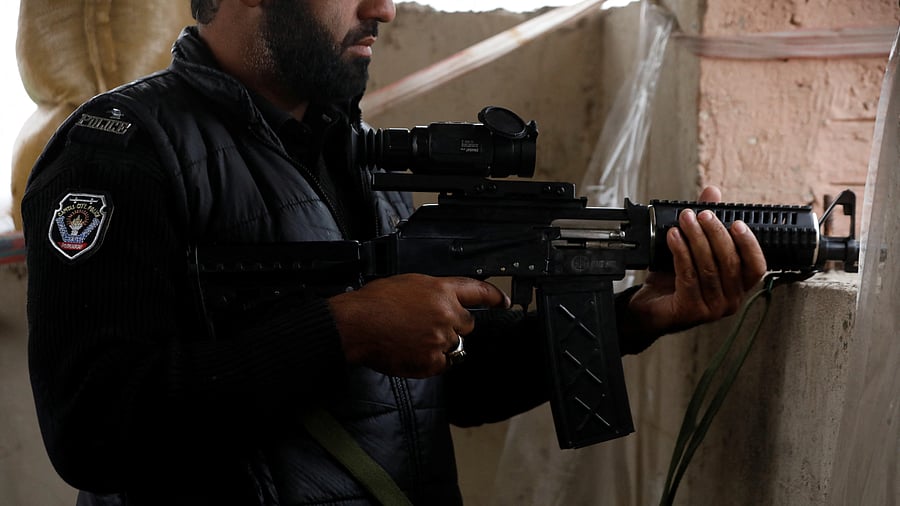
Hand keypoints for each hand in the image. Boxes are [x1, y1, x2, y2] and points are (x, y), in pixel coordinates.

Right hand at [328, 273, 509, 377]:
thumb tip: (443, 301)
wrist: (356, 324)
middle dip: (453, 326)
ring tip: (413, 339)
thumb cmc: (374, 302)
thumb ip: (433, 293)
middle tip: (428, 326)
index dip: (494, 296)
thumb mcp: (408, 283)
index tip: (503, 301)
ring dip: (440, 344)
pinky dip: (429, 361)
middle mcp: (446, 313)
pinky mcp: (431, 360)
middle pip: (467, 324)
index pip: (478, 290)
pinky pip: (442, 364)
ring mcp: (440, 338)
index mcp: (441, 290)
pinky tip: (411, 351)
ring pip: (453, 346)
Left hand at [623, 186, 766, 339]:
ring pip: (708, 267)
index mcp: (738, 286)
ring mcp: (712, 308)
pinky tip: (673, 237)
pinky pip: (688, 275)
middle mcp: (730, 300)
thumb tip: (712, 192)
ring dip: (696, 239)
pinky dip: (681, 252)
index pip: (756, 266)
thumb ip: (706, 222)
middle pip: (730, 262)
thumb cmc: (675, 281)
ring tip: (684, 220)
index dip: (749, 244)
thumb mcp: (693, 249)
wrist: (649, 308)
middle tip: (700, 214)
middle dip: (715, 233)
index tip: (737, 223)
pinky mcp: (691, 310)